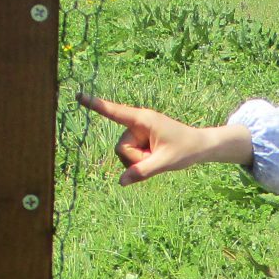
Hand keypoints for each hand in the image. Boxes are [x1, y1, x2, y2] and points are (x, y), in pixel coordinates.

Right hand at [76, 92, 250, 184]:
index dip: (96, 105)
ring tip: (157, 157)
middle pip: (121, 147)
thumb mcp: (164, 162)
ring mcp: (138, 132)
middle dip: (135, 158)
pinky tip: (154, 158)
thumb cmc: (185, 150)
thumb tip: (121, 182)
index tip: (79, 96)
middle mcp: (137, 123)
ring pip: (124, 154)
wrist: (199, 147)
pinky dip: (140, 162)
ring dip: (139, 161)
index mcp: (143, 120)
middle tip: (156, 157)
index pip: (114, 112)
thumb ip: (142, 172)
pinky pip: (130, 156)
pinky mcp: (140, 140)